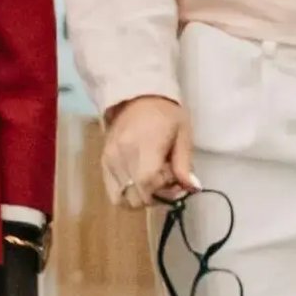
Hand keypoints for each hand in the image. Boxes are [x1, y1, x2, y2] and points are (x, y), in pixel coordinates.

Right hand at [102, 96, 196, 210]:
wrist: (137, 96)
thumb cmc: (166, 114)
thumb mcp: (183, 134)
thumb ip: (185, 164)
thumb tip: (192, 189)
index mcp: (143, 145)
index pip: (148, 183)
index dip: (164, 190)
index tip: (175, 181)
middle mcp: (122, 155)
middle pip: (135, 196)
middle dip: (154, 196)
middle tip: (165, 181)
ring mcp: (109, 160)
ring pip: (122, 199)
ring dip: (140, 196)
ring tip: (151, 181)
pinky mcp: (103, 162)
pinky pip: (112, 192)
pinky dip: (127, 193)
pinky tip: (139, 179)